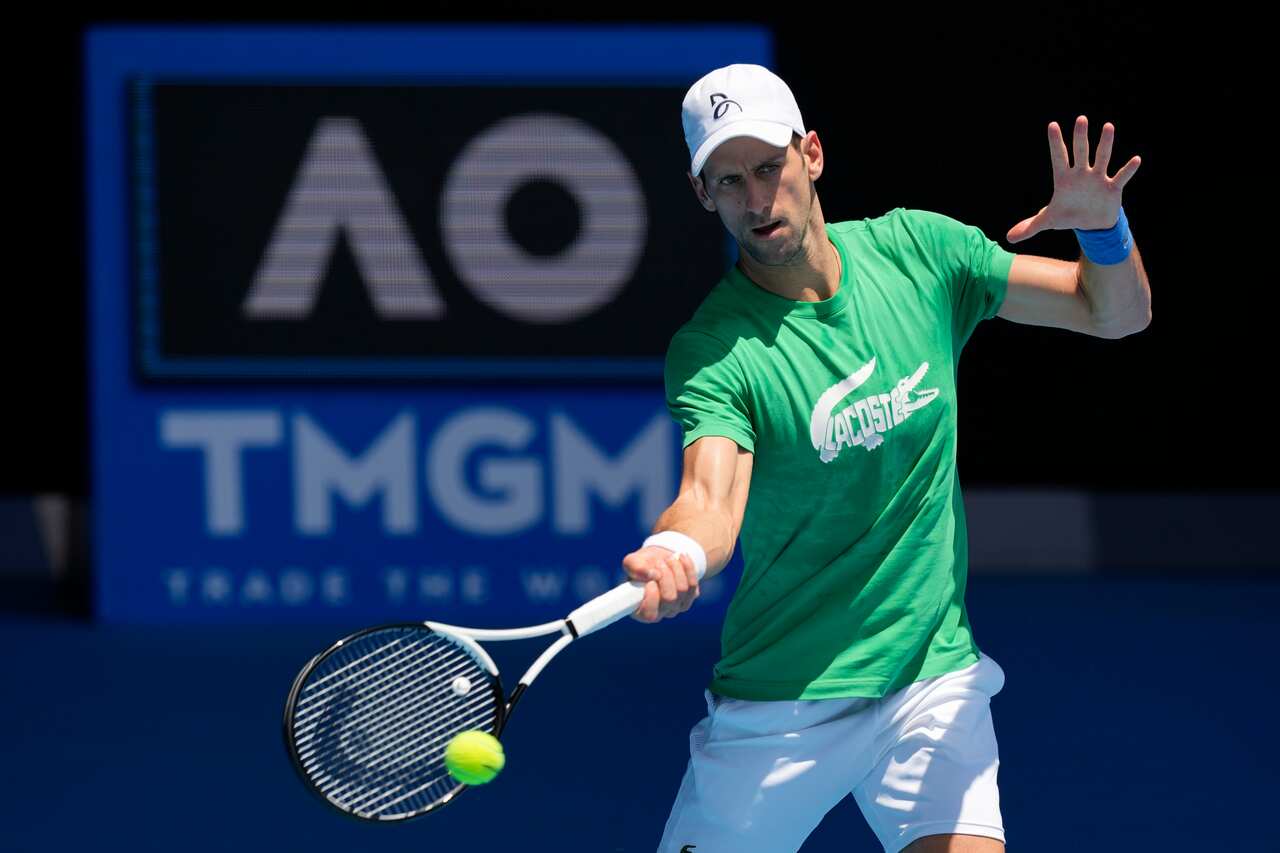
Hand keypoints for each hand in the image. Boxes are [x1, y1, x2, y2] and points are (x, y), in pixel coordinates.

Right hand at [622, 545, 699, 622]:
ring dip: (676, 569)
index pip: (649, 615)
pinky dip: (687, 568)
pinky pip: (692, 584)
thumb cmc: (643, 564)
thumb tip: (653, 575)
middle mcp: (660, 612)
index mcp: (641, 610)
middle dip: (665, 576)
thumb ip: (635, 568)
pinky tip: (681, 558)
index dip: (652, 598)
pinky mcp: (690, 598)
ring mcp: (676, 607)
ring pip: (682, 590)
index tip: (651, 581)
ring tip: (669, 558)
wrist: (661, 558)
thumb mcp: (633, 561)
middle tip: (659, 562)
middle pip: (669, 599)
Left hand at [1007, 115, 1141, 243]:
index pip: (1058, 157)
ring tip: (1108, 127)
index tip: (1052, 125)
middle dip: (1080, 137)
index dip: (1055, 142)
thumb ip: (1029, 226)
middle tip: (1081, 119)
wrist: (1091, 224)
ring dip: (1105, 144)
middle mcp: (1081, 174)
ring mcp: (1098, 179)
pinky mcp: (1112, 188)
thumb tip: (1009, 238)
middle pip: (1080, 152)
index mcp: (1064, 179)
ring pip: (1101, 157)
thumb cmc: (1068, 216)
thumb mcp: (1048, 221)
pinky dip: (1128, 169)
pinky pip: (1121, 176)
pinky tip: (1135, 160)